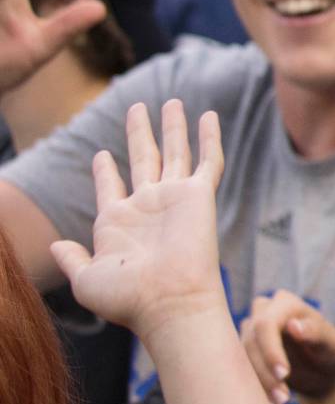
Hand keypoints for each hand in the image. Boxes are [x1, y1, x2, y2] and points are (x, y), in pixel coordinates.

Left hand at [51, 101, 225, 340]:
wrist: (169, 301)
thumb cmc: (128, 299)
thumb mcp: (86, 279)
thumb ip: (70, 258)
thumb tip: (55, 244)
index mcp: (117, 223)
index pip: (111, 186)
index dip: (105, 170)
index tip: (102, 154)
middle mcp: (147, 206)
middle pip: (144, 159)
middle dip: (140, 133)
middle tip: (138, 108)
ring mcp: (174, 199)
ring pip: (175, 152)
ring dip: (173, 126)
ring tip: (171, 102)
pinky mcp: (199, 196)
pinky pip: (207, 160)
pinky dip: (209, 137)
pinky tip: (208, 116)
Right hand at [241, 289, 334, 403]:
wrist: (324, 374)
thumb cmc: (332, 352)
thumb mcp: (333, 344)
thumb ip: (316, 332)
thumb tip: (294, 325)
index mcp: (284, 303)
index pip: (265, 324)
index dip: (270, 350)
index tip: (284, 374)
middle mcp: (262, 314)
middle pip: (250, 345)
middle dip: (265, 375)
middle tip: (284, 400)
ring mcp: (249, 335)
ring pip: (240, 362)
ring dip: (258, 388)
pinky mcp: (243, 356)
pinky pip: (240, 376)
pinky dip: (256, 395)